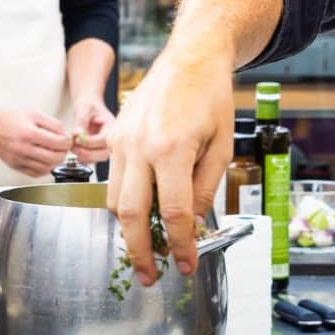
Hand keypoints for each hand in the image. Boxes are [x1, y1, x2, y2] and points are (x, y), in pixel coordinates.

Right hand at [0, 105, 70, 177]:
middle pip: (54, 158)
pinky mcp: (15, 166)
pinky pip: (35, 173)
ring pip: (46, 168)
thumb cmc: (11, 119)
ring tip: (53, 152)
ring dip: (54, 161)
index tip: (67, 140)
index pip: (58, 143)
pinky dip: (44, 168)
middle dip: (63, 153)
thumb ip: (53, 124)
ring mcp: (18, 159)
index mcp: (29, 133)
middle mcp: (23, 148)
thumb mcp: (35, 114)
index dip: (67, 142)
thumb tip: (66, 136)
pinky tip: (44, 160)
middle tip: (62, 147)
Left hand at [69, 93, 115, 162]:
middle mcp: (111, 139)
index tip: (77, 139)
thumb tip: (77, 134)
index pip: (104, 140)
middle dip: (87, 153)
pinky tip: (75, 148)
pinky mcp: (97, 150)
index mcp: (112, 127)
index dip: (90, 142)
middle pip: (104, 154)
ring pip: (97, 159)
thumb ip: (81, 121)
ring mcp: (104, 146)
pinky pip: (91, 159)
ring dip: (83, 156)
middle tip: (74, 147)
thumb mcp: (84, 108)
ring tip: (73, 146)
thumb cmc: (89, 105)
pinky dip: (82, 156)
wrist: (88, 106)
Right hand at [105, 48, 237, 283]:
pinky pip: (113, 180)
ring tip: (146, 248)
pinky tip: (142, 214)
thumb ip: (204, 188)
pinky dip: (125, 203)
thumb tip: (190, 224)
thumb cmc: (211, 98)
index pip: (173, 212)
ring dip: (129, 230)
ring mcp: (121, 141)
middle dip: (140, 252)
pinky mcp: (114, 137)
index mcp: (171, 149)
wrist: (190, 58)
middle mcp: (139, 147)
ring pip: (115, 200)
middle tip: (151, 276)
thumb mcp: (221, 146)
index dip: (181, 245)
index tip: (187, 264)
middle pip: (131, 215)